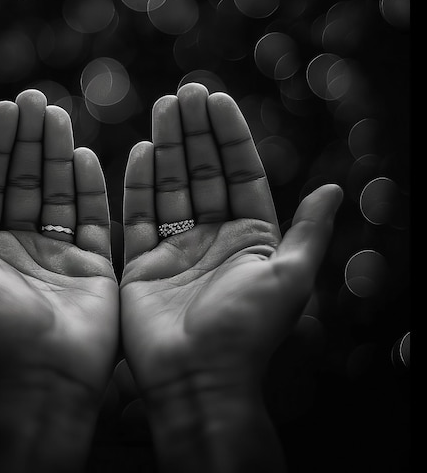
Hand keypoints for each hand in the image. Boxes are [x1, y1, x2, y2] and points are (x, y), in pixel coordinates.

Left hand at [0, 89, 117, 472]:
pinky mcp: (93, 263)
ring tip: (59, 114)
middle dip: (30, 139)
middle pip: (27, 179)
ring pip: (59, 191)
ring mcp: (59, 251)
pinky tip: (85, 156)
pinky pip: (93, 216)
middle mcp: (22, 244)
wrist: (43, 379)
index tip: (8, 107)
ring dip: (58, 153)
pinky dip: (90, 186)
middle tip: (36, 99)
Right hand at [120, 83, 341, 472]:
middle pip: (203, 172)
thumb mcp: (290, 278)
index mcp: (251, 238)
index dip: (230, 136)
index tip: (217, 100)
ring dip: (167, 147)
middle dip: (195, 132)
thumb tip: (334, 189)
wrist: (198, 379)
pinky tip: (139, 149)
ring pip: (171, 186)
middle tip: (186, 93)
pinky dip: (139, 183)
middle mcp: (214, 238)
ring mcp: (177, 248)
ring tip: (164, 107)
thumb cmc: (248, 332)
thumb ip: (308, 231)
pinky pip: (139, 214)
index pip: (241, 173)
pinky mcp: (143, 262)